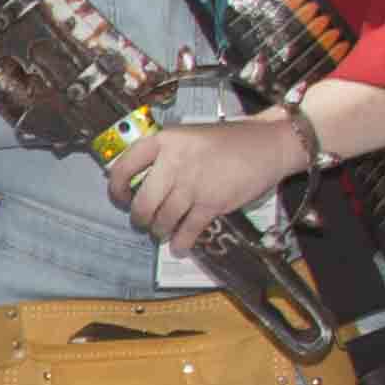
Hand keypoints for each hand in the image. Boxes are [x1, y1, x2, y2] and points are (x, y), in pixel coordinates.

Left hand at [113, 104, 320, 246]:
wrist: (267, 145)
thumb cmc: (228, 142)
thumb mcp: (189, 137)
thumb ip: (166, 156)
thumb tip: (142, 184)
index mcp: (164, 140)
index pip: (124, 166)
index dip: (117, 188)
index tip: (122, 199)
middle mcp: (174, 162)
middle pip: (143, 202)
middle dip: (141, 219)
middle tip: (145, 222)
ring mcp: (192, 184)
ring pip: (163, 219)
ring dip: (160, 231)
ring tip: (163, 232)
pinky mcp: (211, 203)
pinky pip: (187, 231)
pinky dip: (181, 243)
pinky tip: (180, 247)